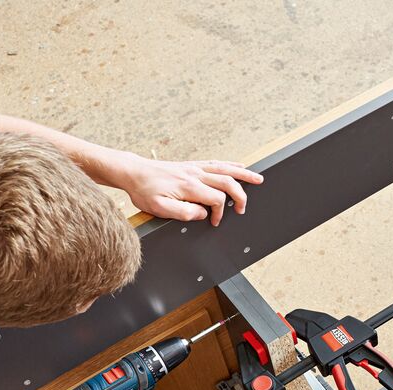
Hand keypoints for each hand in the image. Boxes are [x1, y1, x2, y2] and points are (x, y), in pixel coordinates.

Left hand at [111, 153, 263, 225]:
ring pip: (226, 169)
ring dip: (244, 175)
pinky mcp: (192, 165)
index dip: (219, 213)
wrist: (133, 172)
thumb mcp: (159, 208)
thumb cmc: (144, 191)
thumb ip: (183, 212)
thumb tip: (202, 213)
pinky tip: (239, 167)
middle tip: (242, 209)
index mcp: (189, 187)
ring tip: (258, 179)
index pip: (216, 199)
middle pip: (227, 182)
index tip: (214, 222)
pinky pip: (216, 163)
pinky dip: (231, 165)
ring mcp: (195, 168)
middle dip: (240, 196)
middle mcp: (195, 175)